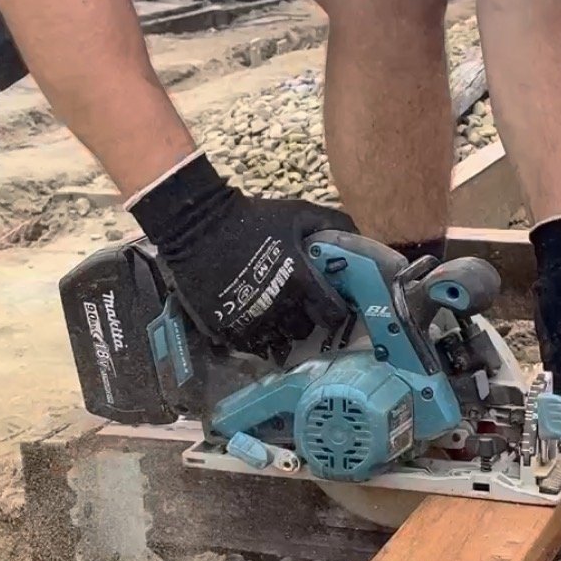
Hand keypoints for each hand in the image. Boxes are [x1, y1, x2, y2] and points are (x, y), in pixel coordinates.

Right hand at [128, 150, 354, 360]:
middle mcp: (279, 307)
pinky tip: (253, 322)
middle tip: (299, 307)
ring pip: (278, 343)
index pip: (331, 314)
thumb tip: (361, 241)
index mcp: (300, 281)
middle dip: (306, 320)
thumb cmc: (254, 216)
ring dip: (280, 332)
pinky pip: (250, 348)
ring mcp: (250, 321)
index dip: (334, 311)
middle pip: (304, 331)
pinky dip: (255, 339)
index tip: (330, 305)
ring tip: (274, 316)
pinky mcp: (225, 329)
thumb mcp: (299, 213)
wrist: (198, 223)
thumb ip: (334, 225)